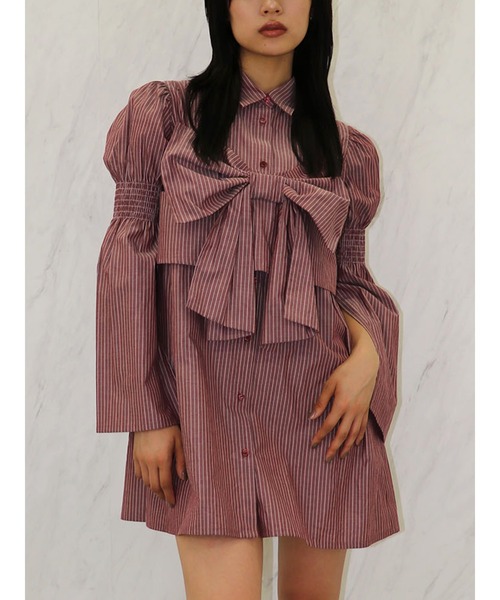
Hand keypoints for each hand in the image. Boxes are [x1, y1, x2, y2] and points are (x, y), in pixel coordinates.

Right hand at [132, 425, 185, 506]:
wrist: (149, 415)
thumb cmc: (168, 426)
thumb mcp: (180, 441)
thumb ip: (181, 460)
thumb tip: (183, 477)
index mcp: (162, 459)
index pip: (165, 484)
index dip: (169, 496)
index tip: (172, 503)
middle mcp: (149, 461)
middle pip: (154, 486)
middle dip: (161, 496)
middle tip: (167, 500)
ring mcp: (140, 459)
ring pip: (145, 481)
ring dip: (153, 488)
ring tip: (160, 491)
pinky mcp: (135, 455)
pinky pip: (138, 473)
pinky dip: (144, 479)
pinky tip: (150, 479)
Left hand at [309, 343, 379, 459]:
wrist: (366, 365)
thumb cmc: (346, 372)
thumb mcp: (330, 383)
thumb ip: (321, 401)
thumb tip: (312, 417)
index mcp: (341, 404)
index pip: (328, 425)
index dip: (320, 436)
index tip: (313, 444)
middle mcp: (352, 411)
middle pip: (342, 434)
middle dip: (334, 448)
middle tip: (327, 458)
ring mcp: (361, 411)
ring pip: (354, 434)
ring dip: (347, 446)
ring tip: (341, 456)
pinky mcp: (366, 409)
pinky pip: (362, 427)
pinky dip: (359, 437)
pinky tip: (354, 443)